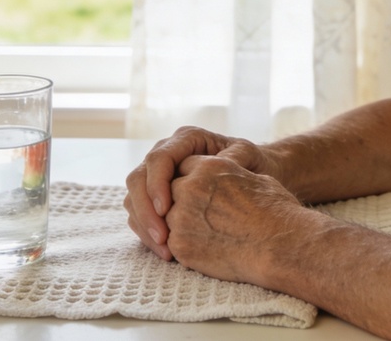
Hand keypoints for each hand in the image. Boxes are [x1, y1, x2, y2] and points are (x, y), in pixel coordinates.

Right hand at [124, 126, 273, 260]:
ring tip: (165, 250)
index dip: (156, 184)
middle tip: (162, 238)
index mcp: (187, 139)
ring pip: (134, 198)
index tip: (165, 210)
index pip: (159, 158)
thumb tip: (217, 163)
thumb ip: (235, 157)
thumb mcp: (250, 156)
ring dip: (144, 225)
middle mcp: (167, 153)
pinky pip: (140, 213)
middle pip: (138, 178)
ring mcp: (159, 176)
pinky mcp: (158, 197)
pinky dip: (147, 233)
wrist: (256, 176)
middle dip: (145, 210)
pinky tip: (166, 251)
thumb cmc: (255, 165)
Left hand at [165, 154, 310, 285]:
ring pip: (167, 217)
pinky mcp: (180, 245)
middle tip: (200, 216)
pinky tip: (203, 249)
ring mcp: (182, 217)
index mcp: (210, 166)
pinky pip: (171, 242)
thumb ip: (230, 176)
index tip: (201, 194)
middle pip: (170, 190)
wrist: (279, 246)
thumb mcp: (255, 179)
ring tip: (204, 234)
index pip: (184, 167)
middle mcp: (191, 187)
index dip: (191, 181)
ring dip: (178, 224)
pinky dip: (182, 246)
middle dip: (179, 201)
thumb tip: (227, 182)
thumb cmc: (276, 212)